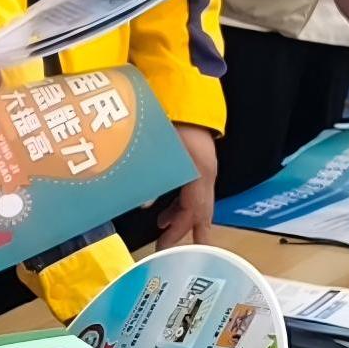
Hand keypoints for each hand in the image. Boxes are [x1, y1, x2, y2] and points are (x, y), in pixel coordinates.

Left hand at [151, 126, 221, 245]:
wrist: (186, 94)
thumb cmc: (172, 121)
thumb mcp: (159, 150)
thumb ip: (151, 178)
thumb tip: (142, 205)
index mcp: (200, 174)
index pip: (194, 211)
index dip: (181, 232)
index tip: (168, 250)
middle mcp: (206, 174)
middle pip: (200, 210)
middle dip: (188, 232)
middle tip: (175, 253)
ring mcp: (204, 167)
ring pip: (195, 200)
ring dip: (179, 217)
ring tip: (163, 230)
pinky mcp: (197, 161)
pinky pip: (191, 189)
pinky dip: (178, 201)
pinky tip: (162, 207)